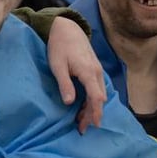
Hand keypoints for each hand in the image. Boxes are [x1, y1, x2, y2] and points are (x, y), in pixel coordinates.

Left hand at [46, 16, 105, 133]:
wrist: (66, 28)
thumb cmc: (59, 46)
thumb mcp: (57, 66)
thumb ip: (64, 84)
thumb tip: (69, 102)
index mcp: (88, 72)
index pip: (96, 96)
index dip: (95, 112)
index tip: (93, 125)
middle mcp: (96, 72)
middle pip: (99, 98)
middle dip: (92, 114)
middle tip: (82, 129)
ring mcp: (96, 70)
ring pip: (99, 93)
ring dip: (92, 108)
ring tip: (81, 121)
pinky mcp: (93, 69)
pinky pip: (96, 88)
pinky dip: (92, 99)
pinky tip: (84, 106)